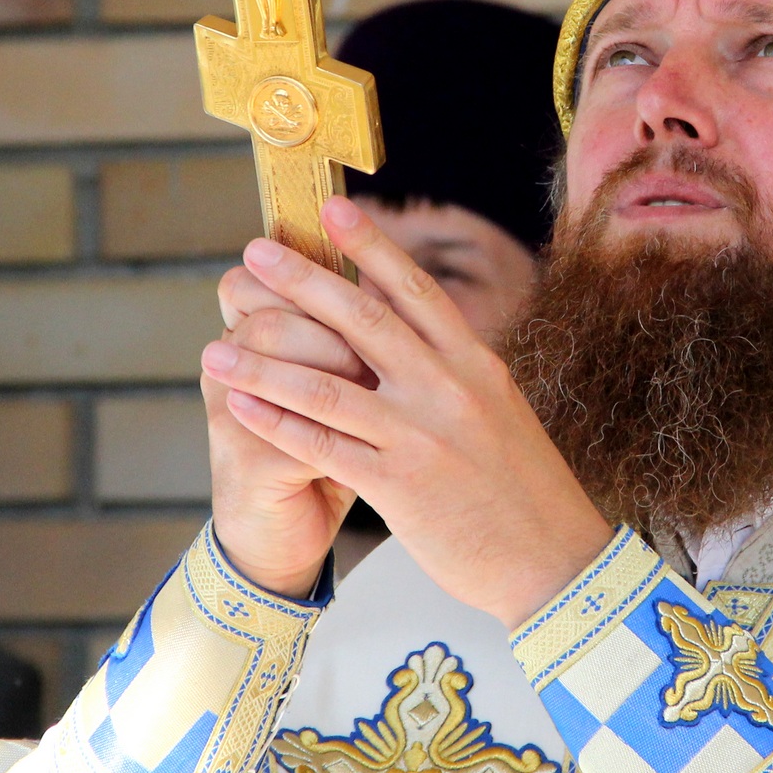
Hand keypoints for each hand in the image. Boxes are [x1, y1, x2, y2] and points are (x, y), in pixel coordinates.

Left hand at [200, 198, 613, 628]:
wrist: (555, 563)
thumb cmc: (527, 490)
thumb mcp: (501, 411)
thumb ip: (457, 373)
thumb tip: (416, 336)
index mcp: (476, 364)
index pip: (416, 291)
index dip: (371, 246)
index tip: (332, 209)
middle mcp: (449, 389)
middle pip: (364, 321)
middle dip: (303, 283)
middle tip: (255, 253)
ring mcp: (422, 437)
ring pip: (328, 387)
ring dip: (265, 363)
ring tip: (216, 346)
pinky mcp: (400, 488)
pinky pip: (323, 448)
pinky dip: (276, 424)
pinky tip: (239, 406)